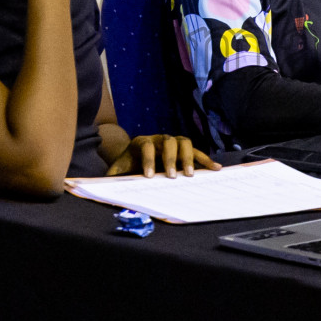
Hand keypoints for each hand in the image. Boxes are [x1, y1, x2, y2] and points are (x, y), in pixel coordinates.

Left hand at [104, 134, 220, 178]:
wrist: (138, 154)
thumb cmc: (130, 163)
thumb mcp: (120, 167)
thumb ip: (114, 173)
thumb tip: (102, 181)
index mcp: (142, 141)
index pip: (147, 146)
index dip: (148, 160)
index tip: (149, 176)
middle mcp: (160, 139)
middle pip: (169, 142)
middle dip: (171, 159)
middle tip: (172, 176)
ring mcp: (174, 142)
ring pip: (185, 143)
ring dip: (188, 158)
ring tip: (191, 175)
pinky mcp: (185, 150)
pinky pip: (197, 152)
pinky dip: (207, 160)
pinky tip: (217, 169)